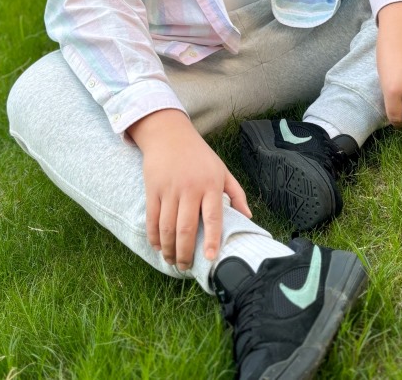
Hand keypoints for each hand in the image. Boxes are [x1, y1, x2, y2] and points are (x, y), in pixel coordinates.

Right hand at [128, 109, 251, 270]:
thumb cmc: (199, 155)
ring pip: (167, 227)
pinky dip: (154, 236)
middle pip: (185, 228)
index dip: (211, 239)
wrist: (169, 134)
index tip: (210, 257)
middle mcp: (190, 188)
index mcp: (210, 184)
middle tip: (185, 267)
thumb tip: (249, 218)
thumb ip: (236, 194)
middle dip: (184, 253)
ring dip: (168, 249)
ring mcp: (169, 189)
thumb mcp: (222, 169)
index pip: (213, 217)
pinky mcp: (153, 189)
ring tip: (172, 261)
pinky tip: (158, 247)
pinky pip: (152, 218)